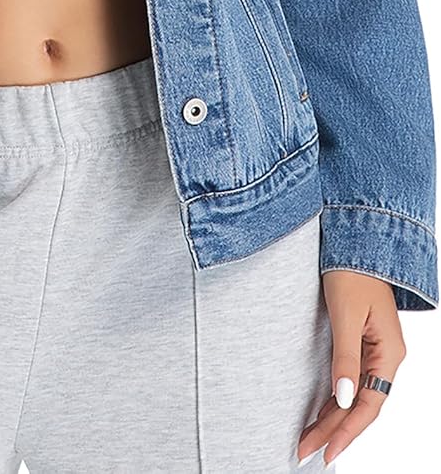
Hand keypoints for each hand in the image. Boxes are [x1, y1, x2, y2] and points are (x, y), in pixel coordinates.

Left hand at [297, 271, 405, 464]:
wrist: (355, 240)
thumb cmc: (352, 272)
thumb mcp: (345, 314)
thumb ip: (345, 356)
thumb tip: (342, 399)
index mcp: (389, 352)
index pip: (368, 404)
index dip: (347, 430)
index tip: (326, 452)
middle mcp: (385, 356)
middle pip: (360, 405)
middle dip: (333, 430)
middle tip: (304, 452)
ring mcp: (375, 350)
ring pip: (355, 396)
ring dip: (333, 418)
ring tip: (309, 440)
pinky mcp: (361, 342)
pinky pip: (352, 381)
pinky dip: (336, 399)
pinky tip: (322, 413)